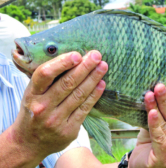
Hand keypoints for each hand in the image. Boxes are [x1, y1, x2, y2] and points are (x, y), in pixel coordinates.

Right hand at [8, 51, 107, 165]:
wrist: (28, 143)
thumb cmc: (33, 112)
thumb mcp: (33, 94)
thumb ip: (48, 80)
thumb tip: (73, 60)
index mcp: (32, 94)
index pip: (45, 74)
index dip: (62, 63)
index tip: (77, 54)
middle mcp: (43, 107)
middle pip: (67, 83)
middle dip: (85, 67)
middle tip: (97, 55)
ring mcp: (56, 120)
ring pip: (79, 95)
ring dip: (93, 79)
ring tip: (103, 66)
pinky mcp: (69, 130)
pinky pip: (85, 109)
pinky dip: (94, 95)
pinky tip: (101, 84)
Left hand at [129, 78, 165, 167]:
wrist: (141, 162)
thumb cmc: (152, 140)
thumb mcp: (160, 123)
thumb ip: (162, 111)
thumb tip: (157, 88)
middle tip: (159, 86)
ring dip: (156, 108)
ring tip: (149, 95)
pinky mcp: (164, 159)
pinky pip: (159, 138)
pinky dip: (154, 124)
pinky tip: (151, 113)